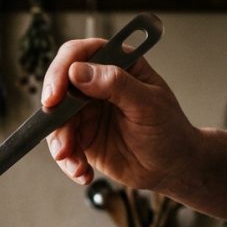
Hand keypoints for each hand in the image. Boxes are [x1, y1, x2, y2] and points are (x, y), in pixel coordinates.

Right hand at [42, 37, 197, 191]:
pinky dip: (68, 162)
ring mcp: (86, 112)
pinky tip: (82, 172)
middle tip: (60, 140)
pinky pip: (62, 146)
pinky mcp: (82, 137)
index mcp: (117, 65)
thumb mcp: (148, 104)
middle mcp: (96, 85)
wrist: (172, 168)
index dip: (61, 70)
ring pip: (56, 120)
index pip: (79, 54)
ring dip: (61, 144)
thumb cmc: (169, 131)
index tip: (56, 95)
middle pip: (59, 88)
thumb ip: (116, 84)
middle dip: (54, 115)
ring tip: (76, 164)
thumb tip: (78, 71)